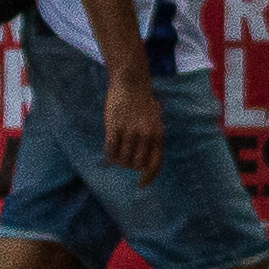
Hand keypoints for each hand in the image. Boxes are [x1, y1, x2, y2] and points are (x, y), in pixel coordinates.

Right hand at [104, 68, 165, 183]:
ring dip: (120, 160)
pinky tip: (110, 151)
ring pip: (123, 159)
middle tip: (127, 159)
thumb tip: (146, 163)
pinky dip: (110, 155)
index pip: (155, 164)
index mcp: (158, 134)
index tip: (141, 185)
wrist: (131, 82)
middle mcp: (145, 135)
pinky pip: (111, 150)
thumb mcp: (156, 121)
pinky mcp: (114, 127)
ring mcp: (129, 132)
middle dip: (131, 166)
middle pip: (137, 164)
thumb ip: (153, 140)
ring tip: (118, 153)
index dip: (148, 178)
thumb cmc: (144, 102)